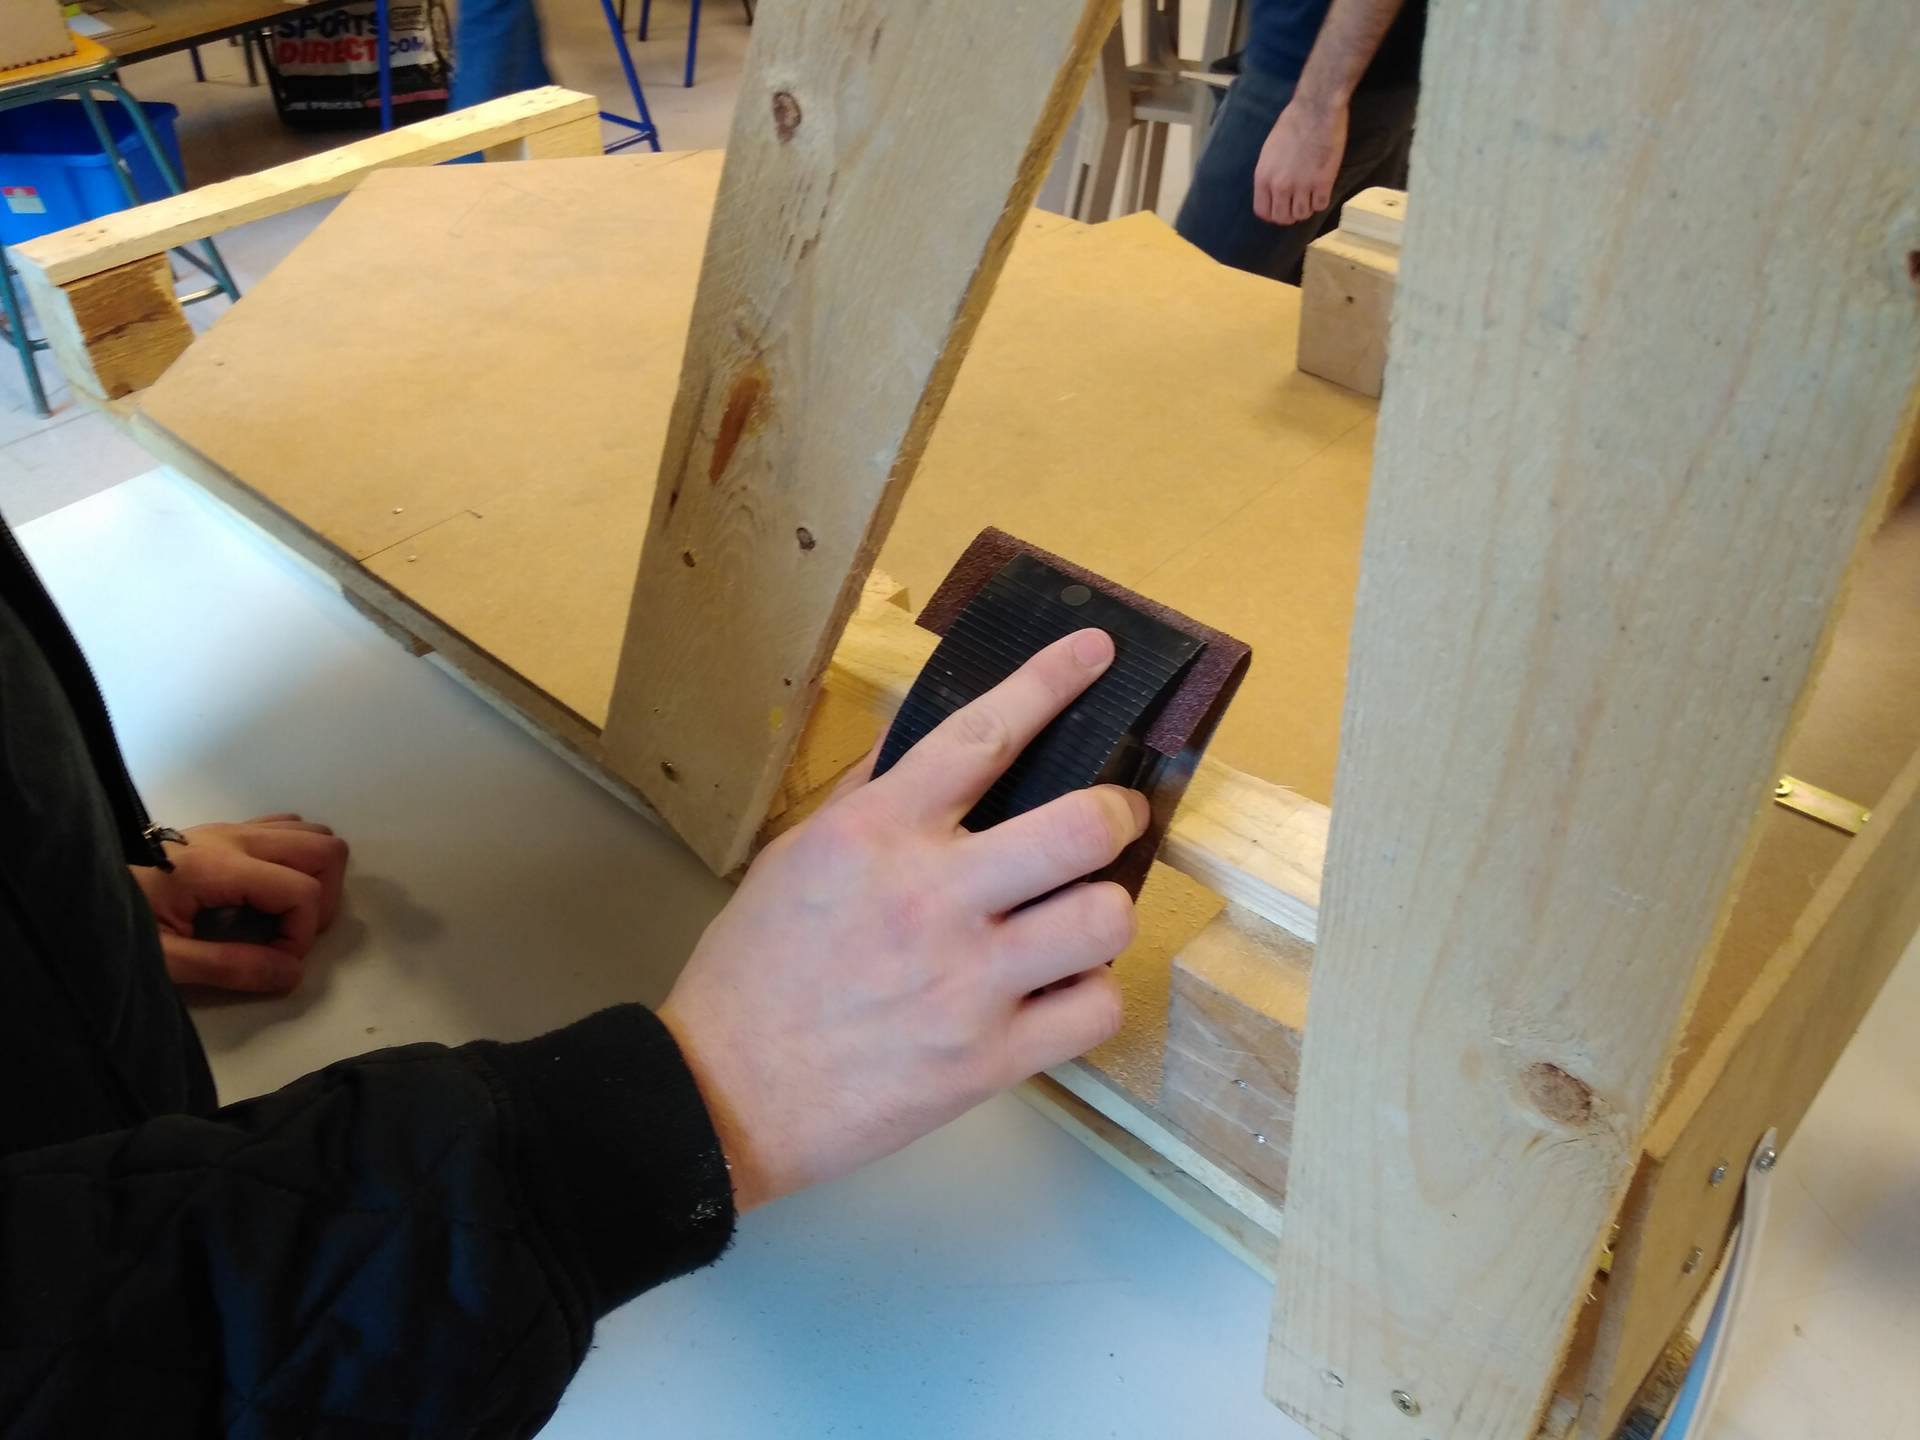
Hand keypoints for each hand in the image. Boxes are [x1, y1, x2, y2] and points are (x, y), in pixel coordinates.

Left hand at [132, 814, 349, 992]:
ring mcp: (232, 829)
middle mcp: (235, 837)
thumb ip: (230, 968)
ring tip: (283, 914)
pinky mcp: (226, 830)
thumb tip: (292, 973)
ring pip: (313, 833)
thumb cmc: (115, 924)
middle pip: (326, 849)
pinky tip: (268, 889)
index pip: (302, 891)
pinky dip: (296, 858)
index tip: (272, 962)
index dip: (302, 935)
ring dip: (314, 876)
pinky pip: (288, 827)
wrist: (75, 889)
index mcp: (219, 867)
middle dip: (323, 900)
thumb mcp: (165, 959)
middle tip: (290, 935)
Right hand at [660, 630, 1145, 1212]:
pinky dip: (1090, 996)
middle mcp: (932, 897)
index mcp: (877, 834)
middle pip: (1081, 828)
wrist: (722, 1094)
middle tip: (1112, 822)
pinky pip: (1095, 1011)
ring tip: (1080, 917)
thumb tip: (926, 741)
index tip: (1099, 653)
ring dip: (1104, 910)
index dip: (1051, 683)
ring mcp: (967, 983)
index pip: (984, 735)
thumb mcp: (795, 855)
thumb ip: (871, 796)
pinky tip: (1061, 991)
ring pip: (1104, 918)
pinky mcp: (988, 1060)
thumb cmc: (755, 970)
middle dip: (1116, 816)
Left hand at [1254, 95, 1347, 224]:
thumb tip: (1273, 191)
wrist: (1316, 110)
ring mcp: (1302, 186)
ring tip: (1311, 195)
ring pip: (1302, 214)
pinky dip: (1322, 200)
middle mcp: (1280, 186)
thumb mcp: (1269, 151)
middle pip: (1282, 218)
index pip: (1263, 211)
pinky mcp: (1323, 183)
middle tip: (1298, 204)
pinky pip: (1320, 205)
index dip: (1272, 214)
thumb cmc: (1292, 124)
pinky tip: (1322, 189)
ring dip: (1307, 207)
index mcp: (1263, 177)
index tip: (1280, 208)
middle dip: (1290, 214)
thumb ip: (1269, 173)